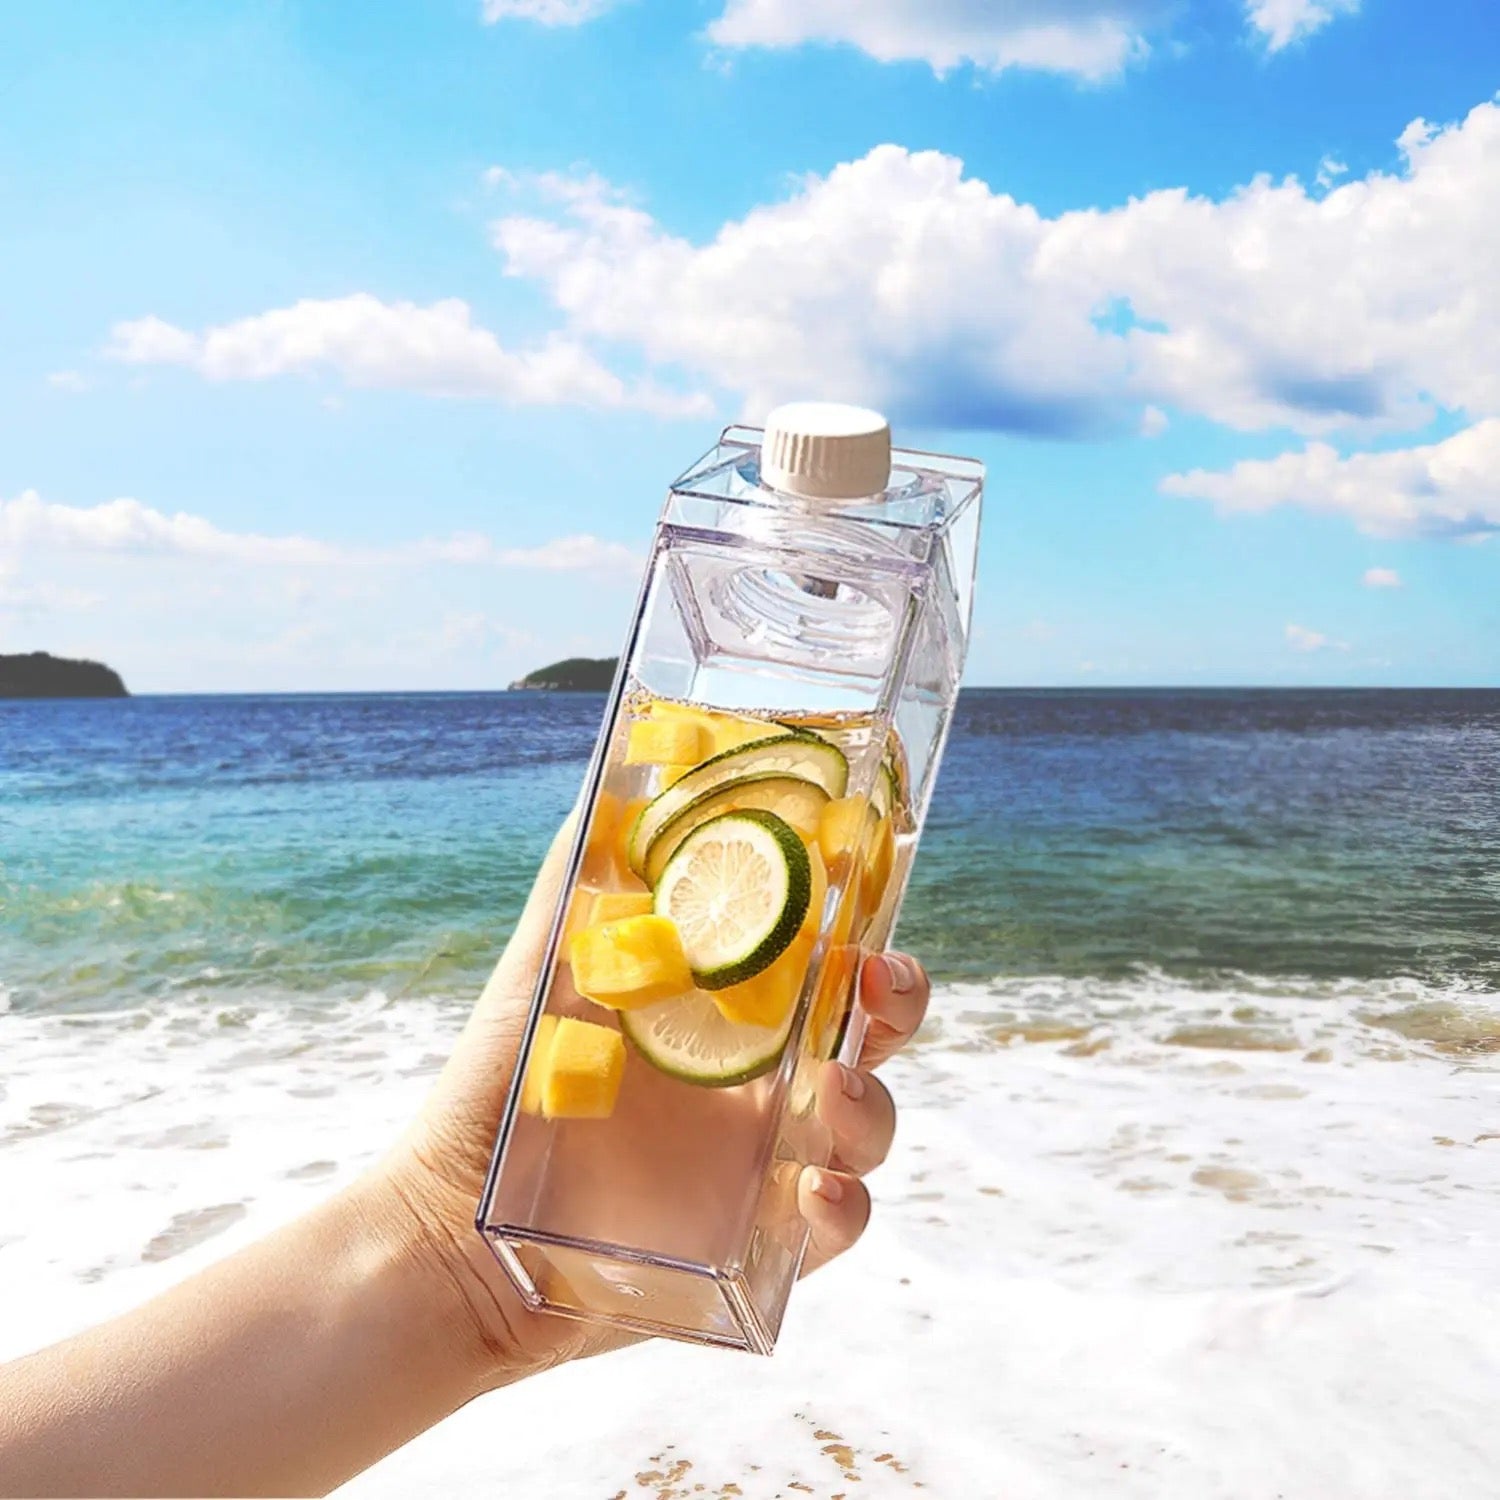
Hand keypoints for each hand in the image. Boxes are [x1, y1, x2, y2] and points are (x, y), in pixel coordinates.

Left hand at [375, 811, 931, 1388]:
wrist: (452, 1221)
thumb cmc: (502, 1083)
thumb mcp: (545, 964)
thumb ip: (583, 875)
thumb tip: (614, 776)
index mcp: (729, 1010)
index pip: (828, 958)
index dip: (868, 923)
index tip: (870, 890)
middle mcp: (761, 1081)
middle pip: (872, 1033)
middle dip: (898, 1000)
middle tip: (875, 982)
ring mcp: (764, 1162)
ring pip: (867, 1128)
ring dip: (875, 1106)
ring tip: (834, 1095)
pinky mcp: (754, 1244)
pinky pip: (831, 1228)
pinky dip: (844, 1211)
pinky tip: (812, 1195)